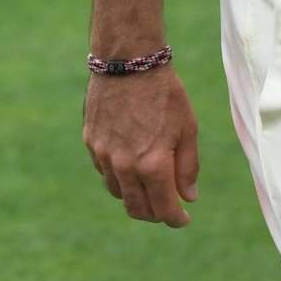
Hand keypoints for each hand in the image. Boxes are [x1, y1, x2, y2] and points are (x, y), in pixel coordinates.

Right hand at [83, 65, 199, 226]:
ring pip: (118, 193)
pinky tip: (130, 163)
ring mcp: (104, 155)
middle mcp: (125, 166)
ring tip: (148, 185)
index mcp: (153, 165)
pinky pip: (104, 171)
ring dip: (135, 196)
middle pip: (137, 209)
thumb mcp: (187, 128)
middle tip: (166, 208)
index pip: (164, 210)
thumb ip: (188, 167)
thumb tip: (189, 197)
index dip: (176, 219)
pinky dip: (118, 176)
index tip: (183, 218)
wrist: (128, 61)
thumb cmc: (164, 92)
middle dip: (155, 214)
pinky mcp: (91, 141)